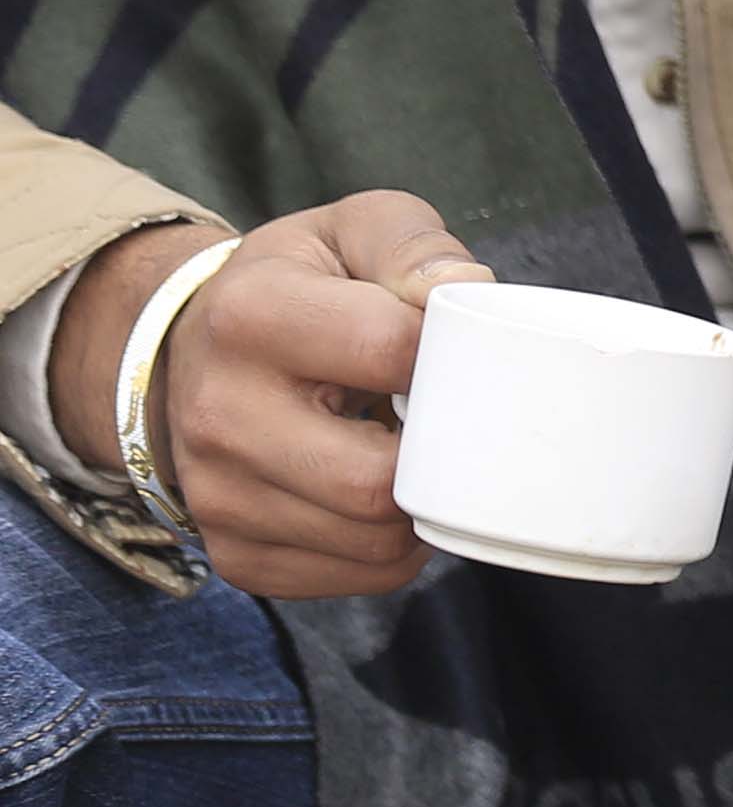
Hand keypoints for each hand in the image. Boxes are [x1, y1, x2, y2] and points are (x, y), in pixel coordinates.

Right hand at [89, 192, 489, 597]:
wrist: (193, 353)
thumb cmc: (299, 285)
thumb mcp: (353, 229)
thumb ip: (414, 246)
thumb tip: (464, 291)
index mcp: (250, 316)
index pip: (391, 350)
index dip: (451, 351)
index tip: (459, 347)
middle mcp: (218, 415)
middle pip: (375, 480)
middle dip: (441, 451)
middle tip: (453, 415)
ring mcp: (218, 497)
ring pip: (373, 540)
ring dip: (422, 503)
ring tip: (415, 448)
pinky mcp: (236, 555)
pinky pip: (357, 576)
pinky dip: (395, 544)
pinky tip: (386, 490)